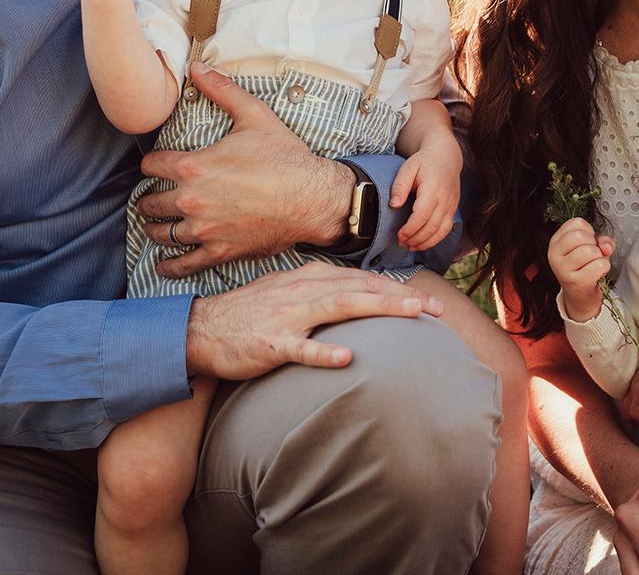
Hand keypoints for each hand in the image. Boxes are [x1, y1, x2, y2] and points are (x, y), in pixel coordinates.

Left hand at [138, 64, 352, 278]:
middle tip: (151, 198)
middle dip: (149, 199)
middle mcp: (191, 200)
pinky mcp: (219, 252)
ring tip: (154, 226)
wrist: (312, 198)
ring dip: (154, 229)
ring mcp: (204, 230)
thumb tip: (198, 68)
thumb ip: (222, 91)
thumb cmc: (284, 157)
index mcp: (193, 166)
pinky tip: (163, 263)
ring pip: (161, 234)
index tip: (154, 167)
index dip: (151, 164)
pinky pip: (183, 265)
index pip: (152, 166)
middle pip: (151, 202)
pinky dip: (169, 266)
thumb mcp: (254, 116)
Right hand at [184, 262, 444, 379]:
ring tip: (410, 314)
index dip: (396, 289)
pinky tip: (346, 358)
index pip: (361, 281)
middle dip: (400, 297)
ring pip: (338, 308)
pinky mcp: (270, 343)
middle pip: (359, 289)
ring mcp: (287, 316)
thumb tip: (358, 294)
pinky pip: (300, 348)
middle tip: (436, 308)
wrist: (202, 329)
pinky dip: (323, 352)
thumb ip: (322, 292)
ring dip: (377, 308)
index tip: (428, 302)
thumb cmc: (250, 314)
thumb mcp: (289, 293)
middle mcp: (302, 291)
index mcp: (308, 279)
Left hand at [390, 137, 459, 250]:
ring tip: (411, 246)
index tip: (400, 235)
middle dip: (416, 238)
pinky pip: (447, 229)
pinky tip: (424, 242)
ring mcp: (451, 205)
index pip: (422, 215)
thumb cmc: (425, 161)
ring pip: (441, 231)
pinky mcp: (453, 209)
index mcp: (433, 189)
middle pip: (432, 226)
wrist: (446, 156)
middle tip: (401, 242)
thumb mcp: (408, 167)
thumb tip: (394, 204)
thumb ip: (400, 186)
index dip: (411, 229)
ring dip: (426, 242)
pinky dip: (436, 239)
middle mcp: (445, 200)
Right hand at [546, 217, 611, 321]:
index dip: (589, 232)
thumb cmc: (586, 268)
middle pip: (581, 236)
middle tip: (591, 257)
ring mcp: (561, 269)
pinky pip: (598, 265)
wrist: (582, 297)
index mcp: (555, 242)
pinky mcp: (574, 282)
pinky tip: (596, 275)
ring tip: (593, 266)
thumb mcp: (592, 248)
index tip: (586, 244)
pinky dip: (604, 268)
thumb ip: (602, 241)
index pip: (576, 223)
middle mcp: (554, 254)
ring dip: (599, 258)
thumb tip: (606, 247)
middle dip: (594, 245)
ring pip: (590, 251)